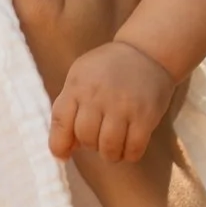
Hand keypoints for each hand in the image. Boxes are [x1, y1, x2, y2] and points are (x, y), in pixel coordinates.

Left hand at [47, 36, 176, 165]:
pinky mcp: (146, 115)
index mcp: (78, 85)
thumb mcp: (80, 77)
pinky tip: (129, 146)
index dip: (59, 145)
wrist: (146, 52)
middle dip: (90, 145)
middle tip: (99, 137)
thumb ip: (69, 108)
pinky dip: (129, 154)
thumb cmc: (108, 70)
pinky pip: (134, 149)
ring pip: (109, 148)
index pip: (61, 121)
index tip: (64, 154)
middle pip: (86, 138)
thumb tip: (64, 150)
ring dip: (110, 154)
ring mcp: (123, 105)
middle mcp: (98, 95)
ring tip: (114, 145)